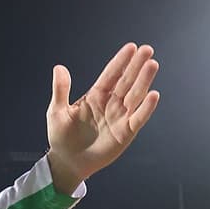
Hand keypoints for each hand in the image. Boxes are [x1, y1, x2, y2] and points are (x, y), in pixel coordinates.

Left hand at [45, 43, 159, 193]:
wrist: (67, 161)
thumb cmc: (60, 136)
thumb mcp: (56, 111)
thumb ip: (60, 90)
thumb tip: (59, 67)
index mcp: (95, 96)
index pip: (111, 75)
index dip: (120, 61)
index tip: (131, 47)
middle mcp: (111, 104)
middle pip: (126, 81)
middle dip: (136, 66)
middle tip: (147, 50)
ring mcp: (120, 117)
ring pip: (135, 96)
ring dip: (144, 81)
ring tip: (152, 65)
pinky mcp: (125, 133)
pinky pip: (138, 118)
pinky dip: (146, 108)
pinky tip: (153, 94)